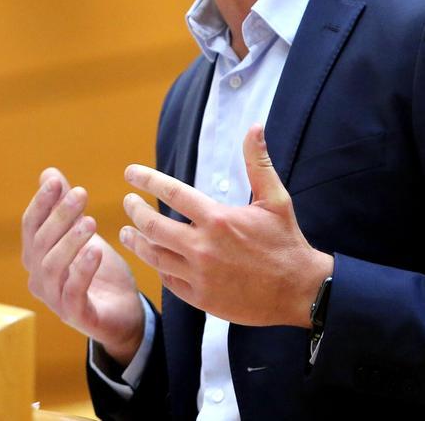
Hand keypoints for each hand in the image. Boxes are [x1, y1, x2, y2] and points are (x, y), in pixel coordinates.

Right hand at [21, 168, 145, 364]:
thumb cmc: (99, 271)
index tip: (56, 180)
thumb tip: (48, 173)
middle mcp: (38, 277)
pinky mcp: (75, 316)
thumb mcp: (83, 233)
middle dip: (60, 215)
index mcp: (36, 256)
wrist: (122, 313)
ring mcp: (54, 299)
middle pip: (41, 242)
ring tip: (90, 222)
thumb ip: (63, 207)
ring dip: (70, 241)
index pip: (31, 225)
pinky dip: (83, 270)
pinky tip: (96, 251)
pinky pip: (73, 293)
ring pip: (52, 267)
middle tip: (82, 193)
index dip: (41, 202)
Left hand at [119, 124, 332, 326]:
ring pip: (154, 256)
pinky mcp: (201, 298)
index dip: (147, 179)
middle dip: (135, 211)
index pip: (172, 193)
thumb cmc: (287, 242)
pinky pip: (168, 281)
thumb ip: (258, 163)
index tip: (130, 173)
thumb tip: (255, 127)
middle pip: (153, 226)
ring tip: (126, 233)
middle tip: (128, 203)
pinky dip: (157, 267)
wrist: (299, 292)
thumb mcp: (275, 200)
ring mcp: (199, 275)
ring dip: (136, 242)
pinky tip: (153, 258)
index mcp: (217, 219)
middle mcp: (203, 247)